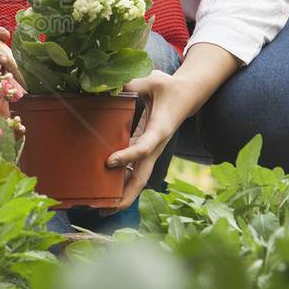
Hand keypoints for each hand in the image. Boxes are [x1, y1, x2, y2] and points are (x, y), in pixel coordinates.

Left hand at [105, 69, 182, 206]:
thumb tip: (108, 85)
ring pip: (138, 178)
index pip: (143, 148)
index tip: (109, 162)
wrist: (186, 96)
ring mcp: (151, 151)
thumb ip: (132, 83)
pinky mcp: (146, 150)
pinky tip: (107, 191)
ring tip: (102, 208)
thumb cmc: (169, 87)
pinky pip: (134, 170)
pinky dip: (122, 182)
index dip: (127, 157)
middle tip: (106, 207)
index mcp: (159, 130)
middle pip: (142, 176)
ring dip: (122, 194)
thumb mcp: (153, 79)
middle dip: (125, 195)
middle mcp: (156, 146)